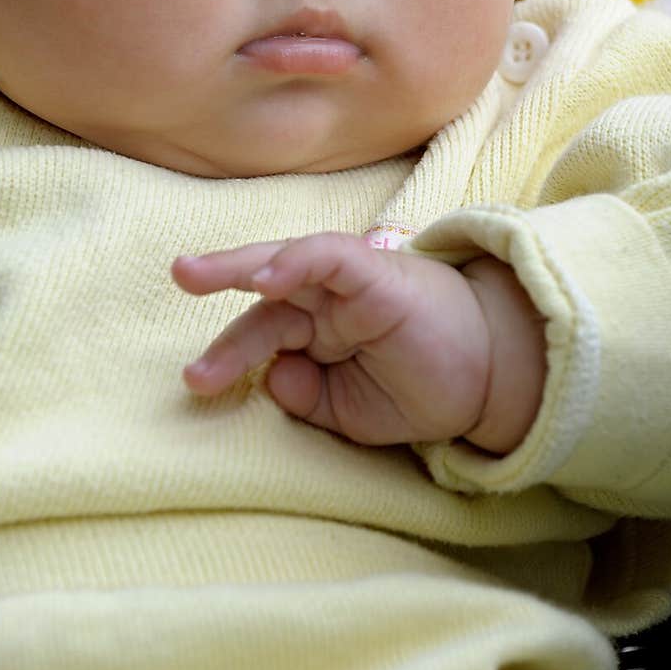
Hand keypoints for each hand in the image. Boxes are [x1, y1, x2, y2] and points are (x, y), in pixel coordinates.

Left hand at [173, 234, 545, 453]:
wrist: (491, 379)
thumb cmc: (420, 388)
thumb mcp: (350, 413)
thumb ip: (308, 398)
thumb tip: (273, 378)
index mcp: (320, 329)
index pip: (265, 329)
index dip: (230, 352)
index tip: (198, 382)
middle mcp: (329, 300)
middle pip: (266, 288)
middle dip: (218, 277)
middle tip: (178, 274)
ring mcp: (352, 284)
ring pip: (289, 262)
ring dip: (241, 265)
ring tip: (193, 273)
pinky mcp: (378, 275)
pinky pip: (331, 256)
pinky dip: (297, 261)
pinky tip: (267, 277)